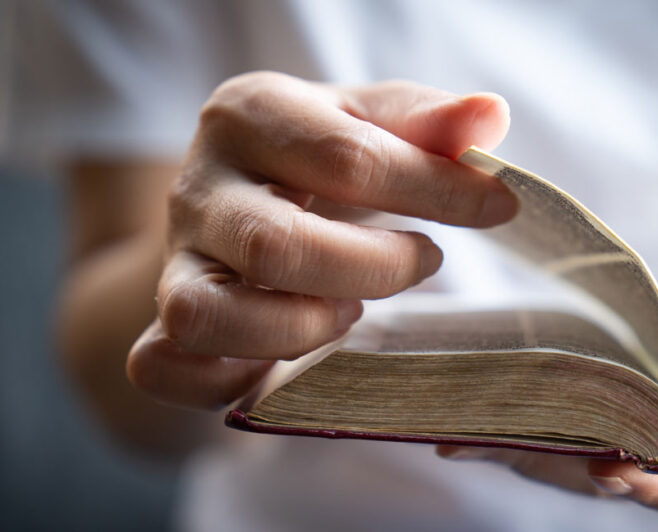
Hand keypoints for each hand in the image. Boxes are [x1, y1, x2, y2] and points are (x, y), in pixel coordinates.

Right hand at [126, 73, 516, 409]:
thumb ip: (427, 122)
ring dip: (298, 329)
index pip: (346, 158)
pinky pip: (167, 368)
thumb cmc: (317, 156)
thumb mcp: (370, 120)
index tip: (497, 208)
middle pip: (276, 247)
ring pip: (206, 316)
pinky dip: (230, 378)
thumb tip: (490, 116)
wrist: (238, 191)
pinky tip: (292, 361)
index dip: (435, 191)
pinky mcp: (160, 322)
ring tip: (349, 313)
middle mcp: (196, 186)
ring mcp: (173, 260)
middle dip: (372, 270)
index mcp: (249, 114)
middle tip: (425, 262)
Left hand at [437, 391, 657, 516]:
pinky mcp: (637, 432)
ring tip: (455, 426)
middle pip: (621, 477)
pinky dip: (522, 433)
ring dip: (523, 449)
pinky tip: (464, 419)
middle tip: (496, 437)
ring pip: (583, 463)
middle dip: (560, 463)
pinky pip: (571, 438)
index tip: (612, 466)